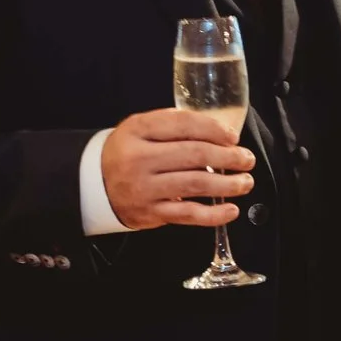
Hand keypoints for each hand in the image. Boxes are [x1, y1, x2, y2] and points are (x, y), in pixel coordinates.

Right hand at [101, 108, 253, 229]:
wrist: (94, 184)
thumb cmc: (127, 153)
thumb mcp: (141, 129)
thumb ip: (174, 125)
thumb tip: (220, 132)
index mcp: (138, 130)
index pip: (183, 124)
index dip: (214, 129)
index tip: (233, 136)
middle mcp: (139, 158)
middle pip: (194, 154)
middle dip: (228, 156)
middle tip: (246, 159)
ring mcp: (145, 188)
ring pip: (195, 184)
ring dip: (228, 184)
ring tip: (245, 182)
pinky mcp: (150, 213)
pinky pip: (188, 215)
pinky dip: (214, 215)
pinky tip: (231, 210)